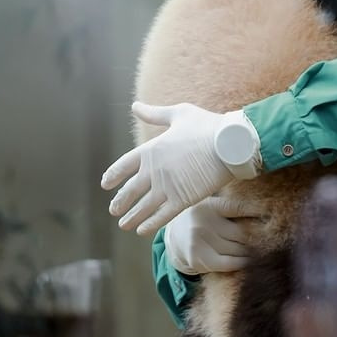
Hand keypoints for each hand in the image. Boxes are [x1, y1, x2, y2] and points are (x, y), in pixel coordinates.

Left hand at [101, 102, 260, 235]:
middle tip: (114, 210)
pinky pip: (161, 216)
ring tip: (124, 225)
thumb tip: (135, 106)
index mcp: (151, 150)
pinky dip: (150, 224)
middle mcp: (154, 171)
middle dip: (120, 202)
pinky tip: (142, 231)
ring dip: (131, 217)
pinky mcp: (183, 200)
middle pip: (130, 191)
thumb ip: (155, 114)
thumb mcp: (178, 114)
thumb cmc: (207, 126)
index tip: (106, 184)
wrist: (230, 144)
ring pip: (143, 207)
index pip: (123, 166)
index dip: (113, 176)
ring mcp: (167, 187)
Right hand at [164, 197, 264, 274]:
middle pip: (241, 231)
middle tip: (275, 238)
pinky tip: (251, 261)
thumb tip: (266, 208)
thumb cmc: (202, 220)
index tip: (273, 214)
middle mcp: (202, 221)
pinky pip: (228, 262)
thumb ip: (233, 207)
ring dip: (253, 250)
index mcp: (209, 205)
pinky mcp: (199, 259)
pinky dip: (243, 262)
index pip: (237, 207)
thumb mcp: (213, 207)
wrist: (173, 237)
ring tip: (268, 250)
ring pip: (237, 248)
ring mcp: (199, 241)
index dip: (257, 211)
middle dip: (258, 235)